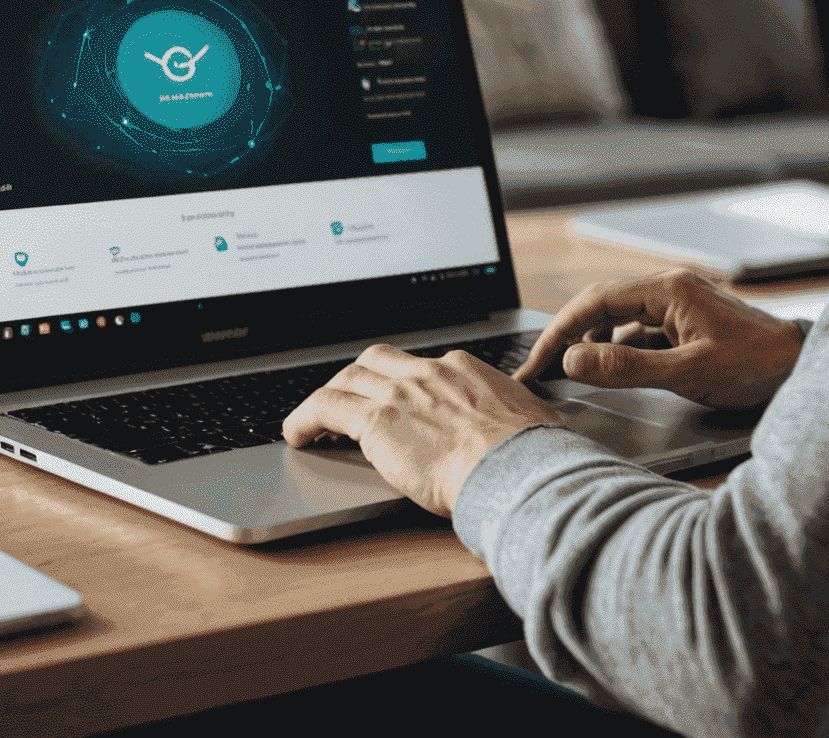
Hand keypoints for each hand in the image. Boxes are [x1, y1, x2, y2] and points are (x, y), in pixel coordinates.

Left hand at [283, 344, 562, 515]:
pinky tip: (296, 434)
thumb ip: (517, 417)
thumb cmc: (530, 456)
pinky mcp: (376, 421)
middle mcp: (427, 373)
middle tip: (348, 397)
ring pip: (347, 378)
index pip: (422, 366)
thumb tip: (532, 427)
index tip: (397, 400)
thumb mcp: (530, 422)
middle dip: (359, 376)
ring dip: (328, 395)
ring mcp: (399, 393)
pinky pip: (325, 407)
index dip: (403, 384)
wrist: (516, 469)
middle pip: (378, 359)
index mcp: (463, 370)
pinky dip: (304, 417)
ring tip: (312, 418)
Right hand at [515, 268, 806, 409]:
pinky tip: (611, 368)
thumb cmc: (758, 366)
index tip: (536, 362)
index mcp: (667, 289)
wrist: (804, 368)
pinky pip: (640, 331)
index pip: (594, 302)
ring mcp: (679, 306)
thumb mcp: (688, 372)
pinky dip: (619, 348)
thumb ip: (627, 368)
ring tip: (568, 370)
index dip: (558, 332)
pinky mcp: (688, 325)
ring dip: (592, 342)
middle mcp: (670, 289)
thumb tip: (575, 362)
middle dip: (567, 335)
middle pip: (601, 306)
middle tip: (539, 368)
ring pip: (620, 319)